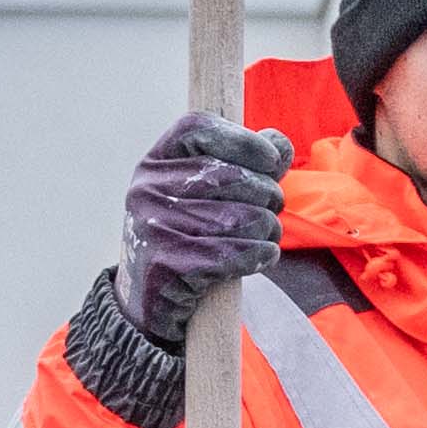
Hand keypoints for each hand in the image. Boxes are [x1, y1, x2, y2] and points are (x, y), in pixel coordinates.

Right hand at [125, 112, 288, 319]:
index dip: (243, 140)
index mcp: (154, 162)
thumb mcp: (207, 194)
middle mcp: (147, 189)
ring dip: (269, 229)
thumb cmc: (190, 236)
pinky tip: (263, 256)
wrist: (150, 299)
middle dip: (268, 195)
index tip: (271, 161)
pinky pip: (236, 252)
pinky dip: (261, 254)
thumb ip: (246, 164)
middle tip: (271, 211)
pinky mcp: (168, 266)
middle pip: (232, 175)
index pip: (198, 129)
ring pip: (243, 217)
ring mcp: (153, 227)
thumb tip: (279, 142)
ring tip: (265, 236)